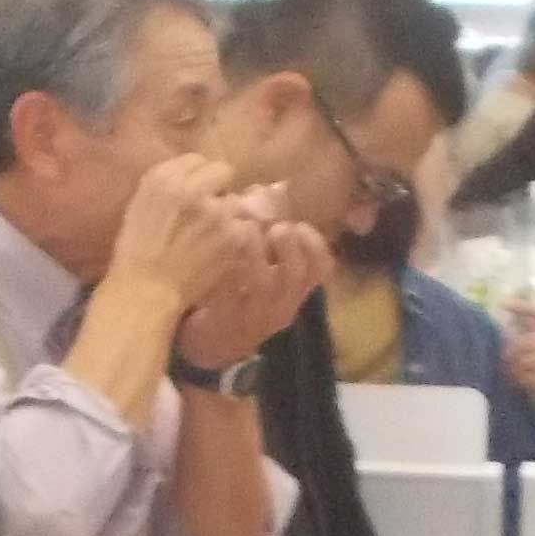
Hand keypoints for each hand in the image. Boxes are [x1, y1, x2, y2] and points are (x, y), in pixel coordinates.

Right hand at [110, 155, 260, 314]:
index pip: (197, 160)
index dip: (197, 177)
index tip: (193, 192)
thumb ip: (167, 185)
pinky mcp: (232, 234)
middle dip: (218, 188)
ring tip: (212, 235)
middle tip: (208, 211)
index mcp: (163, 178)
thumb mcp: (140, 205)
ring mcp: (216, 211)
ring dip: (227, 214)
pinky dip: (235, 237)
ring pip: (234, 200)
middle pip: (223, 171)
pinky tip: (219, 250)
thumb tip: (192, 176)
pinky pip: (243, 226)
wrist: (146, 291)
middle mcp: (192, 188)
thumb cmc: (135, 252)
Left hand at [182, 206, 333, 371]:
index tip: (299, 225)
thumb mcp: (264, 272)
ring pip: (265, 285)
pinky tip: (219, 251)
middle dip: (290, 247)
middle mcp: (282, 306)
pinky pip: (229, 294)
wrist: (212, 347)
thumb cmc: (241, 297)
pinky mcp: (226, 320)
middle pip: (298, 276)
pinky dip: (226, 269)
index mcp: (295, 291)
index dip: (315, 245)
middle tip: (277, 228)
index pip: (322, 269)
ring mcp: (255, 316)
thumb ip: (270, 238)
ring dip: (257, 253)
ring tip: (245, 231)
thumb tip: (271, 188)